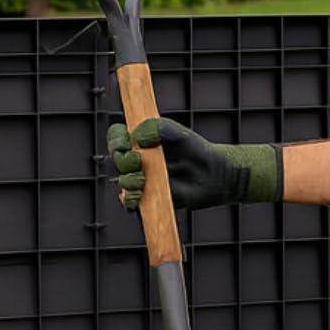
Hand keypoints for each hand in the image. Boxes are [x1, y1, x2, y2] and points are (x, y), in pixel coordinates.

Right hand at [107, 117, 281, 210]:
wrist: (213, 174)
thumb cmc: (196, 151)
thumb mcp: (179, 133)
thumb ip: (158, 127)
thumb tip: (137, 137)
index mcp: (141, 141)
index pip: (117, 136)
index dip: (116, 139)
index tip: (125, 141)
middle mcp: (139, 160)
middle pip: (117, 159)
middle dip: (122, 160)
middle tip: (138, 160)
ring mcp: (142, 179)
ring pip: (122, 181)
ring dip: (128, 181)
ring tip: (143, 180)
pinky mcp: (148, 199)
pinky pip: (130, 202)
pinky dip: (129, 200)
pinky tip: (138, 196)